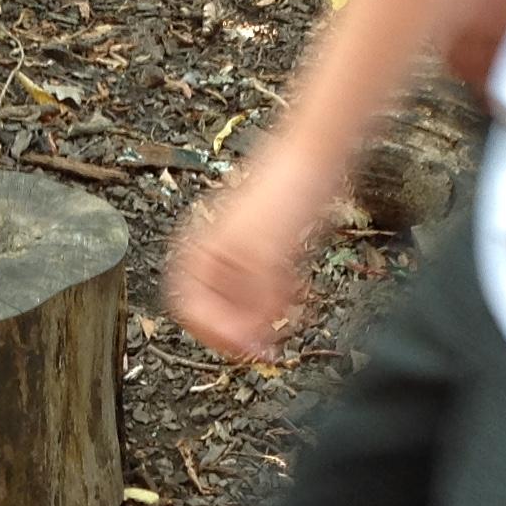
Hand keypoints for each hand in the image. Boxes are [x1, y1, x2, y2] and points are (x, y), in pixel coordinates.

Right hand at [163, 141, 343, 359]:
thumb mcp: (265, 259)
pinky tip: (296, 293)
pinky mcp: (265, 255)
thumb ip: (253, 304)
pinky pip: (267, 293)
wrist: (315, 159)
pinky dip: (281, 300)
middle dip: (243, 326)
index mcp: (196, 254)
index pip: (190, 312)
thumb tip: (246, 342)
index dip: (216, 333)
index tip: (244, 346)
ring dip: (265, 315)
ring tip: (286, 307)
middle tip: (267, 337)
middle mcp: (212, 257)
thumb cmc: (281, 191)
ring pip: (244, 307)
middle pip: (217, 313)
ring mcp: (239, 257)